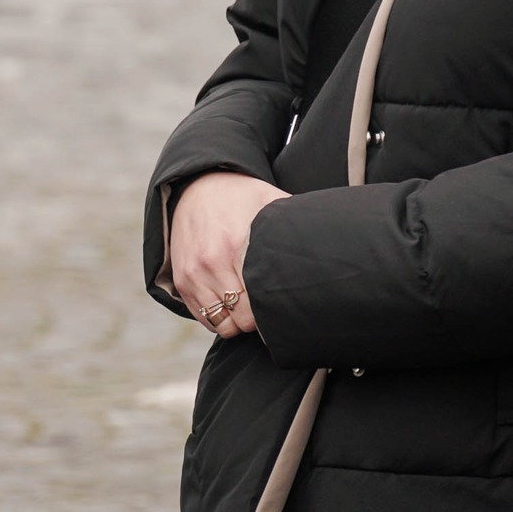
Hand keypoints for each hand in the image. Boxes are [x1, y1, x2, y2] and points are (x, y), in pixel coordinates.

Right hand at [169, 171, 287, 338]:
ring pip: (221, 325)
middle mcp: (210, 263)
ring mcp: (193, 274)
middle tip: (269, 307)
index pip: (256, 306)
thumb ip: (295, 221)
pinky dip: (218, 318)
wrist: (196, 186)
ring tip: (249, 306)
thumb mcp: (270, 200)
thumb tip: (331, 236)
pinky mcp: (181, 280)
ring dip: (237, 322)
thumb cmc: (241, 197)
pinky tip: (231, 302)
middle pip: (241, 321)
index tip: (282, 305)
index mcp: (235, 247)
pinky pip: (203, 318)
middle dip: (257, 320)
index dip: (273, 312)